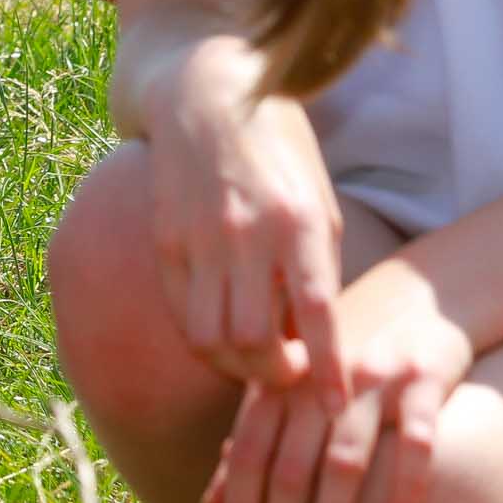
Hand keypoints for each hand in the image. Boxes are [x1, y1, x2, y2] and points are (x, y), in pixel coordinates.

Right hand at [140, 37, 348, 398]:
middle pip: (253, 339)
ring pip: (211, 338)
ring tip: (258, 361)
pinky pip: (183, 313)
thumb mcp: (319, 201)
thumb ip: (317, 268)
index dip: (327, 369)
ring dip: (236, 366)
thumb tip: (314, 340)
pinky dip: (204, 339)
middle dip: (275, 375)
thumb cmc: (280, 152)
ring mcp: (199, 238)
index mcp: (298, 220)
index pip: (317, 312)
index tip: (336, 407)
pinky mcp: (166, 240)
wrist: (207, 95)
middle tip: (292, 375)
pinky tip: (224, 335)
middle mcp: (247, 233)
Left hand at [197, 267, 472, 502]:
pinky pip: (414, 445)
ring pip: (344, 463)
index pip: (248, 455)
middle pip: (290, 467)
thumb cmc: (339, 364)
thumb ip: (248, 446)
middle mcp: (319, 384)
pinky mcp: (423, 384)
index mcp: (281, 385)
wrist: (414, 302)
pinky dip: (404, 491)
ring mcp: (373, 382)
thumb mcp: (287, 395)